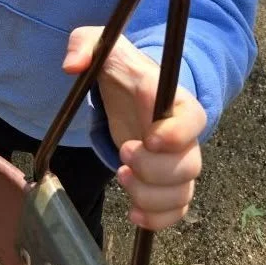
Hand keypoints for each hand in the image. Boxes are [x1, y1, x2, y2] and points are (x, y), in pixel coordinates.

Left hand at [63, 26, 204, 230]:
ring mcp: (177, 161)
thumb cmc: (119, 68)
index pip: (194, 119)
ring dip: (151, 196)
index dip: (178, 133)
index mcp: (172, 99)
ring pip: (183, 192)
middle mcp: (182, 134)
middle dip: (153, 169)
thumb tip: (72, 65)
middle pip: (190, 164)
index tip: (149, 137)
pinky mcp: (166, 182)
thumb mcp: (101, 46)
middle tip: (124, 153)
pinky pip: (177, 210)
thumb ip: (84, 45)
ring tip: (122, 178)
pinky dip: (158, 219)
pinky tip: (133, 212)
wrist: (126, 89)